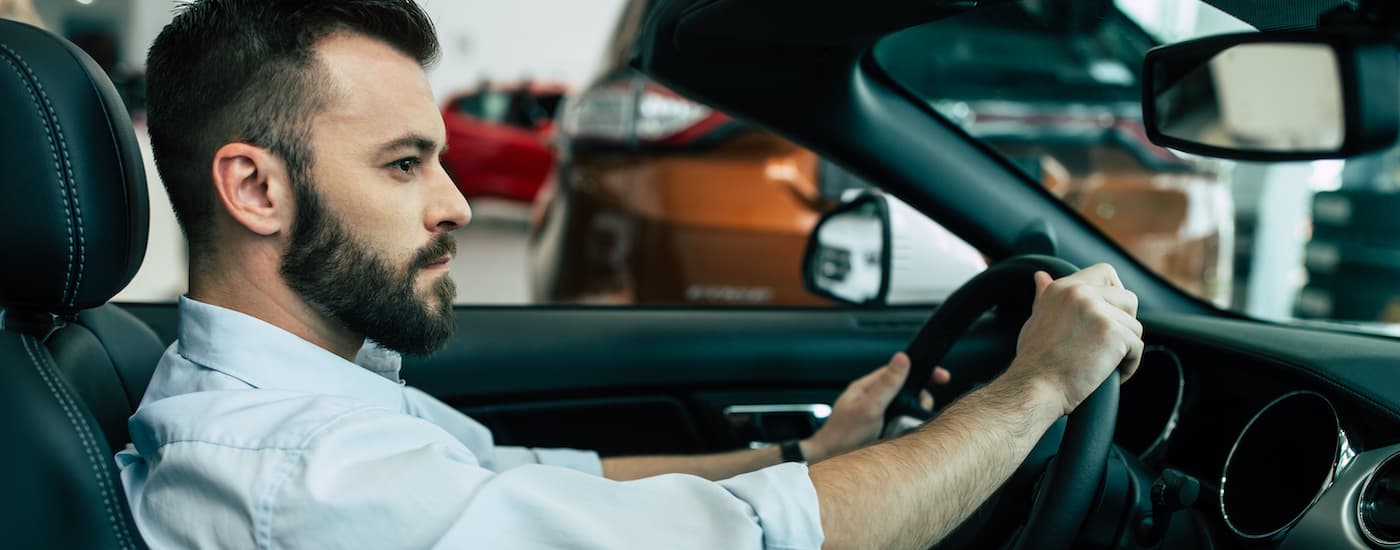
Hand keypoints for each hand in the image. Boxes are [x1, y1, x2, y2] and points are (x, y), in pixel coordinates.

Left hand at [802, 352, 949, 461]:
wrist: (828, 461)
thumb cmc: (842, 435)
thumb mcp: (868, 407)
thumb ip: (886, 385)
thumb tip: (902, 358)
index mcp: (867, 387)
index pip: (898, 370)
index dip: (921, 372)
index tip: (942, 377)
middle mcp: (872, 398)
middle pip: (906, 390)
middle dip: (919, 399)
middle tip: (921, 410)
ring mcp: (876, 414)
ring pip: (905, 408)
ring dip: (913, 416)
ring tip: (906, 427)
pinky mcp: (880, 429)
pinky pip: (901, 423)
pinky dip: (908, 427)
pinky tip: (905, 435)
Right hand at [1008, 263, 1143, 416]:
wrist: (1035, 387)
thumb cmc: (1034, 361)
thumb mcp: (1036, 319)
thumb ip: (1045, 296)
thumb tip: (1041, 276)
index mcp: (1063, 287)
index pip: (1105, 273)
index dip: (1115, 294)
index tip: (1108, 317)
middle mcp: (1080, 293)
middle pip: (1128, 298)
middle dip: (1125, 324)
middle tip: (1107, 346)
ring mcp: (1098, 311)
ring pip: (1135, 326)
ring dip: (1125, 348)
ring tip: (1103, 365)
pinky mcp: (1113, 333)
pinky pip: (1137, 347)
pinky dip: (1128, 366)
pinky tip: (1109, 375)